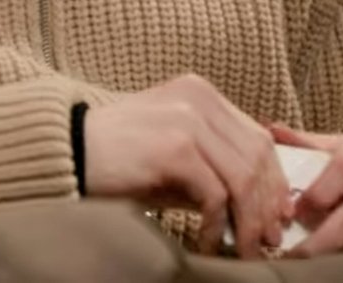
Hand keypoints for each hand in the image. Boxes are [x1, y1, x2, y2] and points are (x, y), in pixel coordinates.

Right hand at [84, 74, 290, 258]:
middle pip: (258, 157)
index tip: (277, 217)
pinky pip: (215, 194)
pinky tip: (205, 242)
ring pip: (243, 177)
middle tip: (268, 240)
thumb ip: (212, 165)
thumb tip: (258, 208)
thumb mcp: (173, 154)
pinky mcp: (174, 147)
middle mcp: (199, 98)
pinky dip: (217, 225)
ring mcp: (187, 119)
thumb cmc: (116, 159)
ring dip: (248, 221)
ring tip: (242, 249)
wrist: (65, 152)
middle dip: (267, 205)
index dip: (274, 181)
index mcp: (201, 93)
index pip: (258, 138)